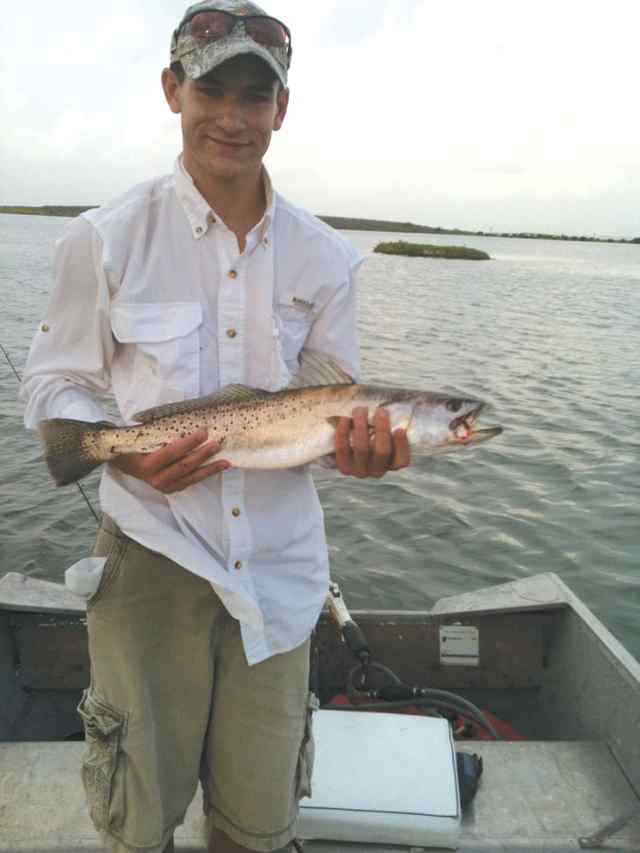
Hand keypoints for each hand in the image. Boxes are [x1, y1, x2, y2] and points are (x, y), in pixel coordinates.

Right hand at [111, 429, 229, 493]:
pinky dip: (204, 474)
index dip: (189, 443)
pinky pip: (190, 481)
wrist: (123, 462)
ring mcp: (163, 486)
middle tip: (217, 444)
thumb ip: (156, 432)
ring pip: (191, 476)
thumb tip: (180, 419)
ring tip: (225, 461)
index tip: (203, 432)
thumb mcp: (139, 437)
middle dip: (202, 454)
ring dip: (209, 468)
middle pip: (184, 466)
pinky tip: (217, 468)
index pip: (171, 453)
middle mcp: (155, 478)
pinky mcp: (171, 489)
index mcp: (146, 464)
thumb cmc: (132, 445)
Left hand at [335, 408, 409, 478]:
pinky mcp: (344, 467)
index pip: (402, 460)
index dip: (402, 445)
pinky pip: (343, 449)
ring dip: (361, 426)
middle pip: (382, 451)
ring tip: (360, 410)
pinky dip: (343, 432)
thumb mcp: (384, 433)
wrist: (348, 447)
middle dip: (382, 429)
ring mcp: (360, 471)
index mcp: (392, 465)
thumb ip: (390, 426)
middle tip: (380, 411)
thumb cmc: (372, 435)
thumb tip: (391, 410)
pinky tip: (345, 418)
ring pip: (362, 448)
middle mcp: (377, 471)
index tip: (399, 429)